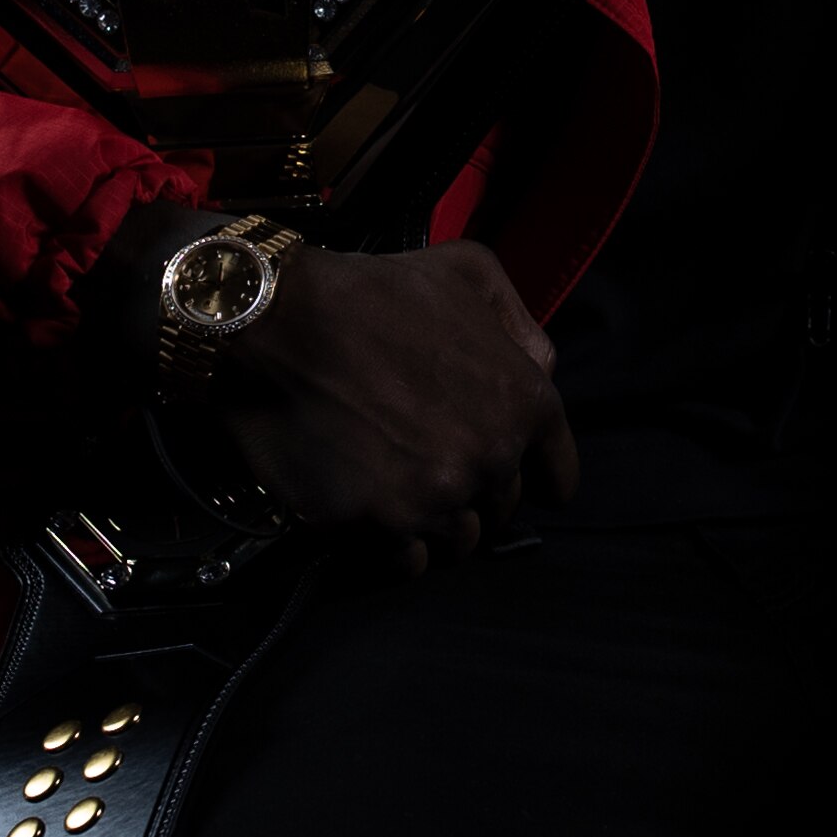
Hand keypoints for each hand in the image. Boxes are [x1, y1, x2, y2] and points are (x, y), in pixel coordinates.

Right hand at [220, 241, 576, 574]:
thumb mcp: (470, 272)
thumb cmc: (373, 292)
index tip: (507, 478)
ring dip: (436, 524)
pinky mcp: (379, 525)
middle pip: (501, 511)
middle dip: (474, 494)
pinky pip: (408, 563)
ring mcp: (436, 496)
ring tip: (402, 493)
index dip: (532, 477)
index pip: (558, 477)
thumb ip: (519, 326)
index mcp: (526, 401)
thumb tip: (539, 370)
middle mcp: (492, 456)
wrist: (279, 320)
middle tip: (432, 469)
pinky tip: (377, 516)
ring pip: (458, 542)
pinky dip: (396, 548)